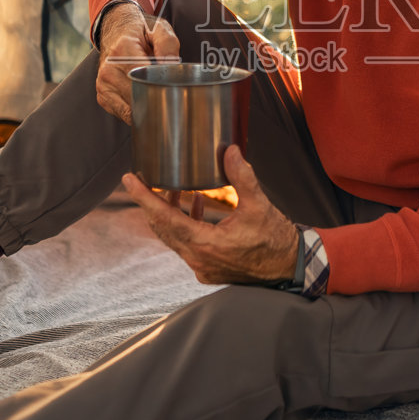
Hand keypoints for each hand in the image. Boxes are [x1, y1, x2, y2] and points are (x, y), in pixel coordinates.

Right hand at [95, 3, 179, 122]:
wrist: (115, 29)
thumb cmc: (140, 30)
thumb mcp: (159, 28)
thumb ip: (168, 45)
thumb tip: (172, 66)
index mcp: (123, 51)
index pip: (142, 80)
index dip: (160, 88)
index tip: (172, 89)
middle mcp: (109, 69)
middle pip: (137, 98)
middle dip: (155, 100)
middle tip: (168, 94)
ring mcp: (103, 84)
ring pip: (129, 110)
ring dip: (145, 108)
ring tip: (155, 95)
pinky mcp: (102, 94)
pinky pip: (122, 112)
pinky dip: (135, 109)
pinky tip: (142, 97)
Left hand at [123, 146, 299, 285]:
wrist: (290, 268)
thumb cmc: (275, 239)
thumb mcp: (259, 206)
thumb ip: (242, 177)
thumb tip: (231, 150)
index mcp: (206, 245)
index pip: (165, 218)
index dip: (144, 197)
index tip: (129, 180)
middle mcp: (198, 259)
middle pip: (163, 228)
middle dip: (152, 203)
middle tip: (141, 181)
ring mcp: (202, 267)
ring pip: (174, 237)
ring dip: (170, 214)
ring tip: (172, 190)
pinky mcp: (208, 268)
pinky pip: (187, 245)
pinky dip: (185, 224)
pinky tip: (195, 205)